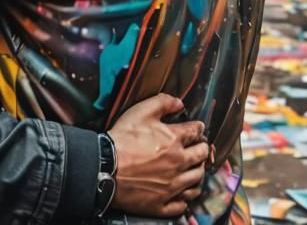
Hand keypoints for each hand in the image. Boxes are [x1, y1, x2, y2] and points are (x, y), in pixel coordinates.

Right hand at [108, 94, 210, 218]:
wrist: (104, 167)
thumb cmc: (121, 140)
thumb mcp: (140, 112)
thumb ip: (162, 102)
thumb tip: (179, 102)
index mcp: (175, 140)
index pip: (196, 132)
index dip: (198, 128)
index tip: (197, 128)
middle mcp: (178, 163)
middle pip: (201, 157)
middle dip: (202, 150)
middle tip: (199, 148)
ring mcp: (172, 186)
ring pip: (196, 181)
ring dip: (198, 174)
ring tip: (194, 170)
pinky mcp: (162, 203)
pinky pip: (181, 205)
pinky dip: (184, 199)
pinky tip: (182, 194)